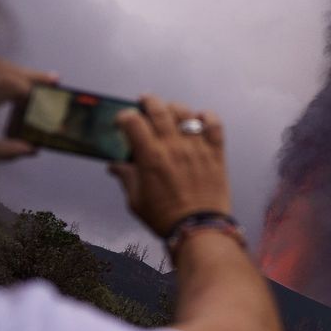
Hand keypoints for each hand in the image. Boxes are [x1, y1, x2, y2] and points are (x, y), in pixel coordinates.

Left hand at [0, 57, 58, 163]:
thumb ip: (1, 151)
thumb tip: (32, 149)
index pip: (7, 83)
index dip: (29, 90)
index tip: (44, 101)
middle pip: (5, 68)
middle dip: (32, 75)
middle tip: (56, 80)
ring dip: (18, 70)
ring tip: (40, 79)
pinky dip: (2, 68)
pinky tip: (12, 77)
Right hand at [109, 95, 231, 236]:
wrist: (198, 228)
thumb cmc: (164, 217)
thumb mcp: (136, 200)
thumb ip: (126, 177)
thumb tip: (115, 165)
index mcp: (151, 157)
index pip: (133, 122)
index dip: (125, 116)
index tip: (123, 119)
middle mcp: (174, 147)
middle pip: (159, 110)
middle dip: (148, 101)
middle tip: (144, 101)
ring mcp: (197, 148)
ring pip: (185, 113)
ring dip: (174, 107)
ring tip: (169, 110)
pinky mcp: (216, 153)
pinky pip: (214, 124)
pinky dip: (206, 116)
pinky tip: (199, 119)